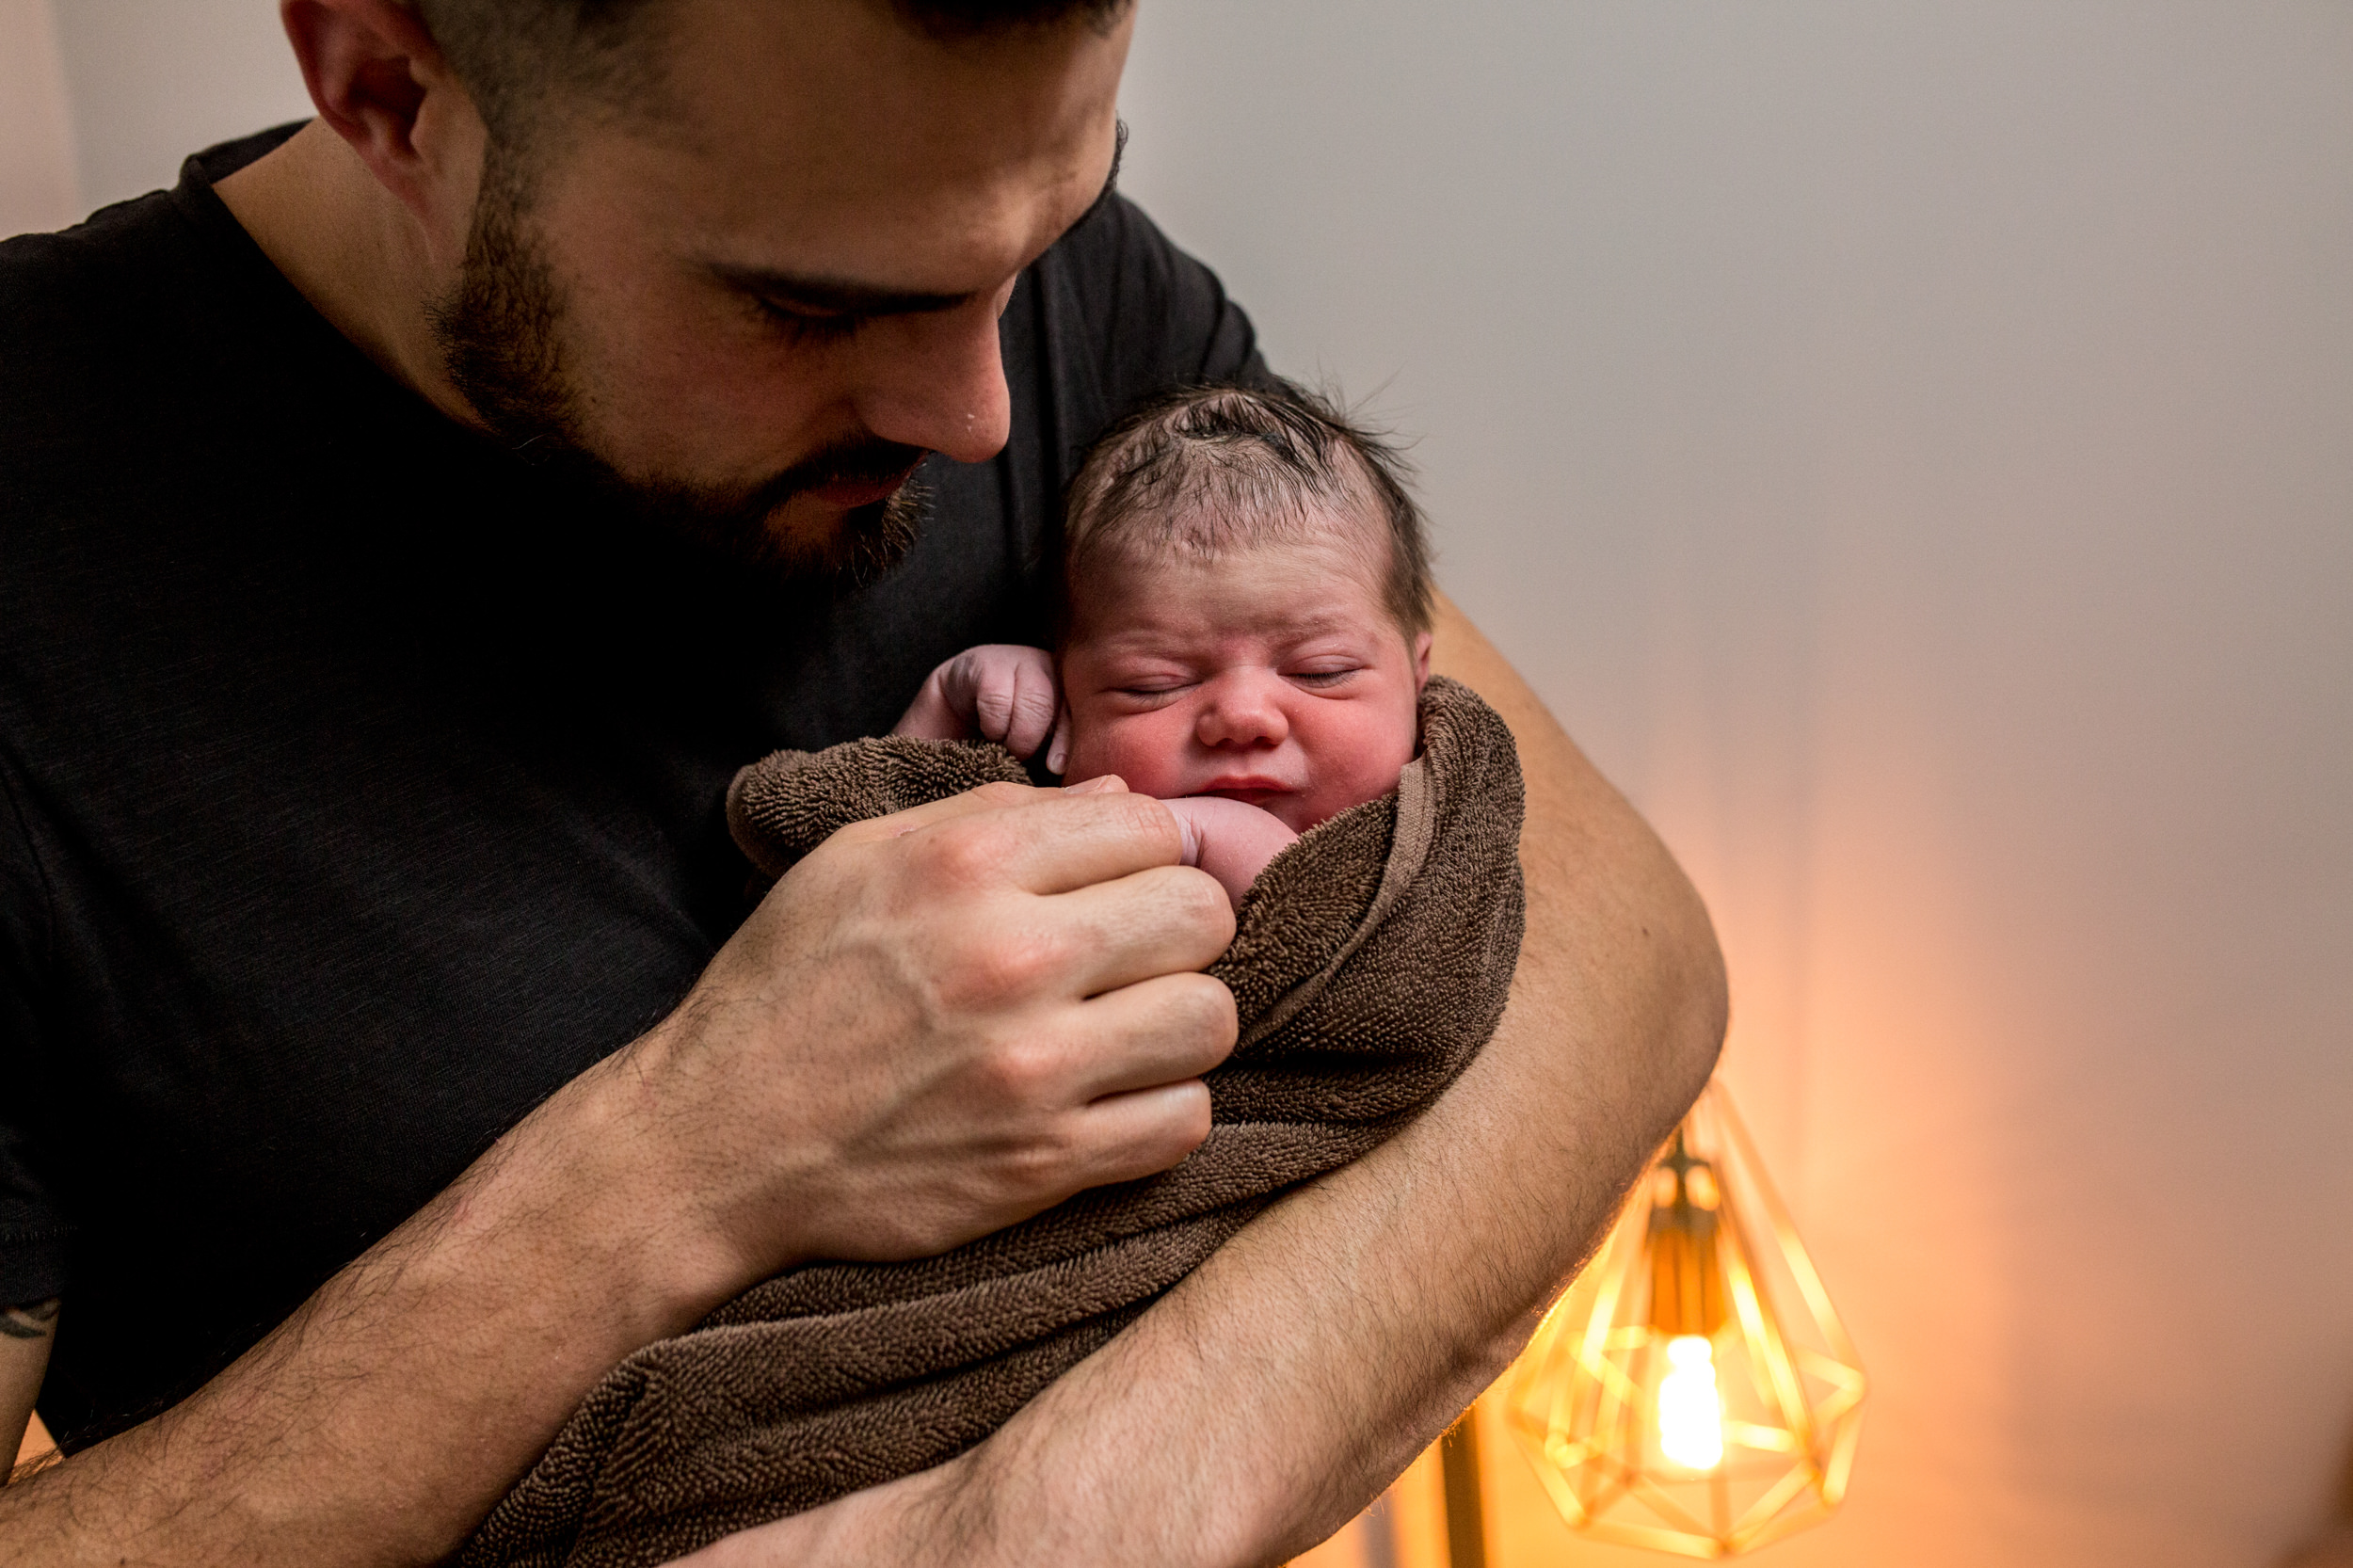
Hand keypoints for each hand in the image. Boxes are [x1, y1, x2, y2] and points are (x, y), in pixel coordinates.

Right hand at [623, 777, 1238, 1276]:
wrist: (714, 1144)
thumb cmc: (784, 990)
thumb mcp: (857, 861)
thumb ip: (991, 817)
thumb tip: (1119, 798)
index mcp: (966, 865)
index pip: (1152, 826)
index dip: (1147, 853)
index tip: (1118, 886)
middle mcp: (1011, 956)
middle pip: (1202, 914)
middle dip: (1179, 930)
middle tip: (1130, 958)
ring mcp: (1034, 1067)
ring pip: (1210, 1019)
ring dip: (1180, 1024)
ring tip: (1128, 1030)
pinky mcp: (1044, 1163)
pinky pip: (1183, 1121)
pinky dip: (1163, 1110)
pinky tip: (1113, 1099)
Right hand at [894, 644, 1071, 770]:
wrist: (936, 747)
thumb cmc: (993, 757)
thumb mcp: (1033, 759)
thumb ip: (1059, 759)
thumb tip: (1081, 778)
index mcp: (1067, 693)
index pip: (1082, 710)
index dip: (1069, 738)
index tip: (1056, 766)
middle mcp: (1047, 669)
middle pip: (1058, 701)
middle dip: (1034, 739)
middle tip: (1014, 755)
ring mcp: (1014, 660)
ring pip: (1033, 700)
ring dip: (1012, 735)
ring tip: (996, 744)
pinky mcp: (981, 662)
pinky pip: (998, 696)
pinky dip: (991, 723)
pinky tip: (981, 728)